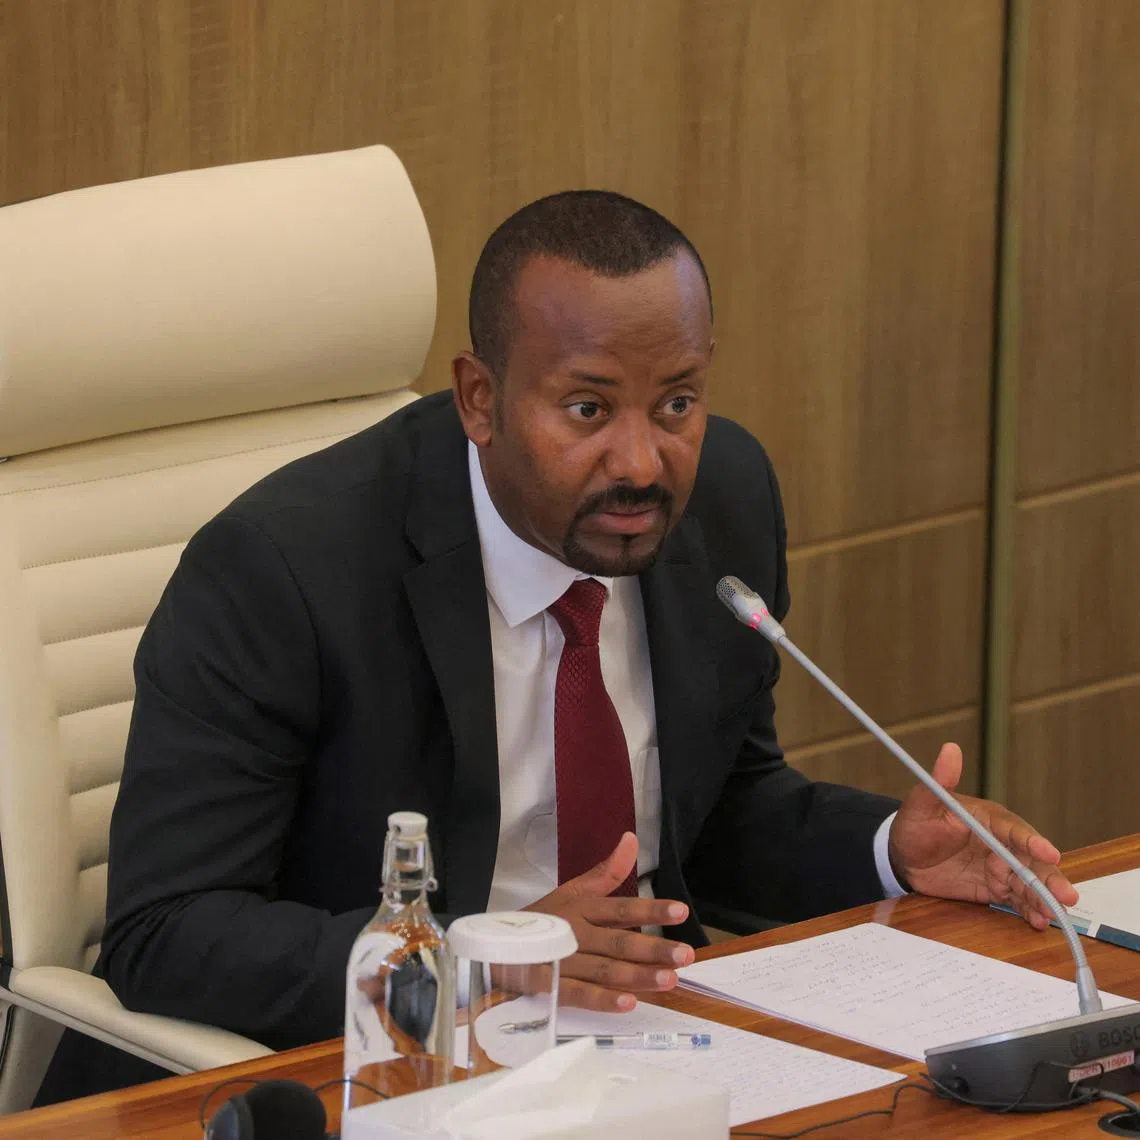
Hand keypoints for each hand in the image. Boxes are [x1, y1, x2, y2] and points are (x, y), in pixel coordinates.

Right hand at [523, 832, 694, 1011]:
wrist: (492, 945)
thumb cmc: (541, 920)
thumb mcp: (571, 891)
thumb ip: (606, 871)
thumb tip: (631, 839)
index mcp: (581, 907)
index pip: (621, 908)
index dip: (650, 910)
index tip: (680, 911)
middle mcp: (573, 932)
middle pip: (617, 941)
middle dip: (653, 949)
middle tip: (686, 955)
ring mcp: (560, 960)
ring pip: (603, 969)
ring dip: (637, 976)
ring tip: (669, 980)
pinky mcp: (546, 986)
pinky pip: (577, 993)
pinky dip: (601, 999)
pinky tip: (627, 1003)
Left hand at [888, 742, 1077, 929]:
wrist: (902, 856)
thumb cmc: (915, 824)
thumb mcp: (923, 803)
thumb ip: (940, 781)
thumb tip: (950, 749)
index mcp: (990, 819)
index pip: (1015, 830)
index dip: (1032, 842)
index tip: (1050, 853)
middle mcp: (1002, 843)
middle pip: (1031, 861)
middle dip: (1049, 878)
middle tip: (1066, 895)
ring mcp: (1000, 867)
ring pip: (1029, 882)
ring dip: (1044, 897)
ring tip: (1054, 914)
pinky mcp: (995, 887)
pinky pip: (1016, 899)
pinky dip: (1029, 910)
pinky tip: (1040, 922)